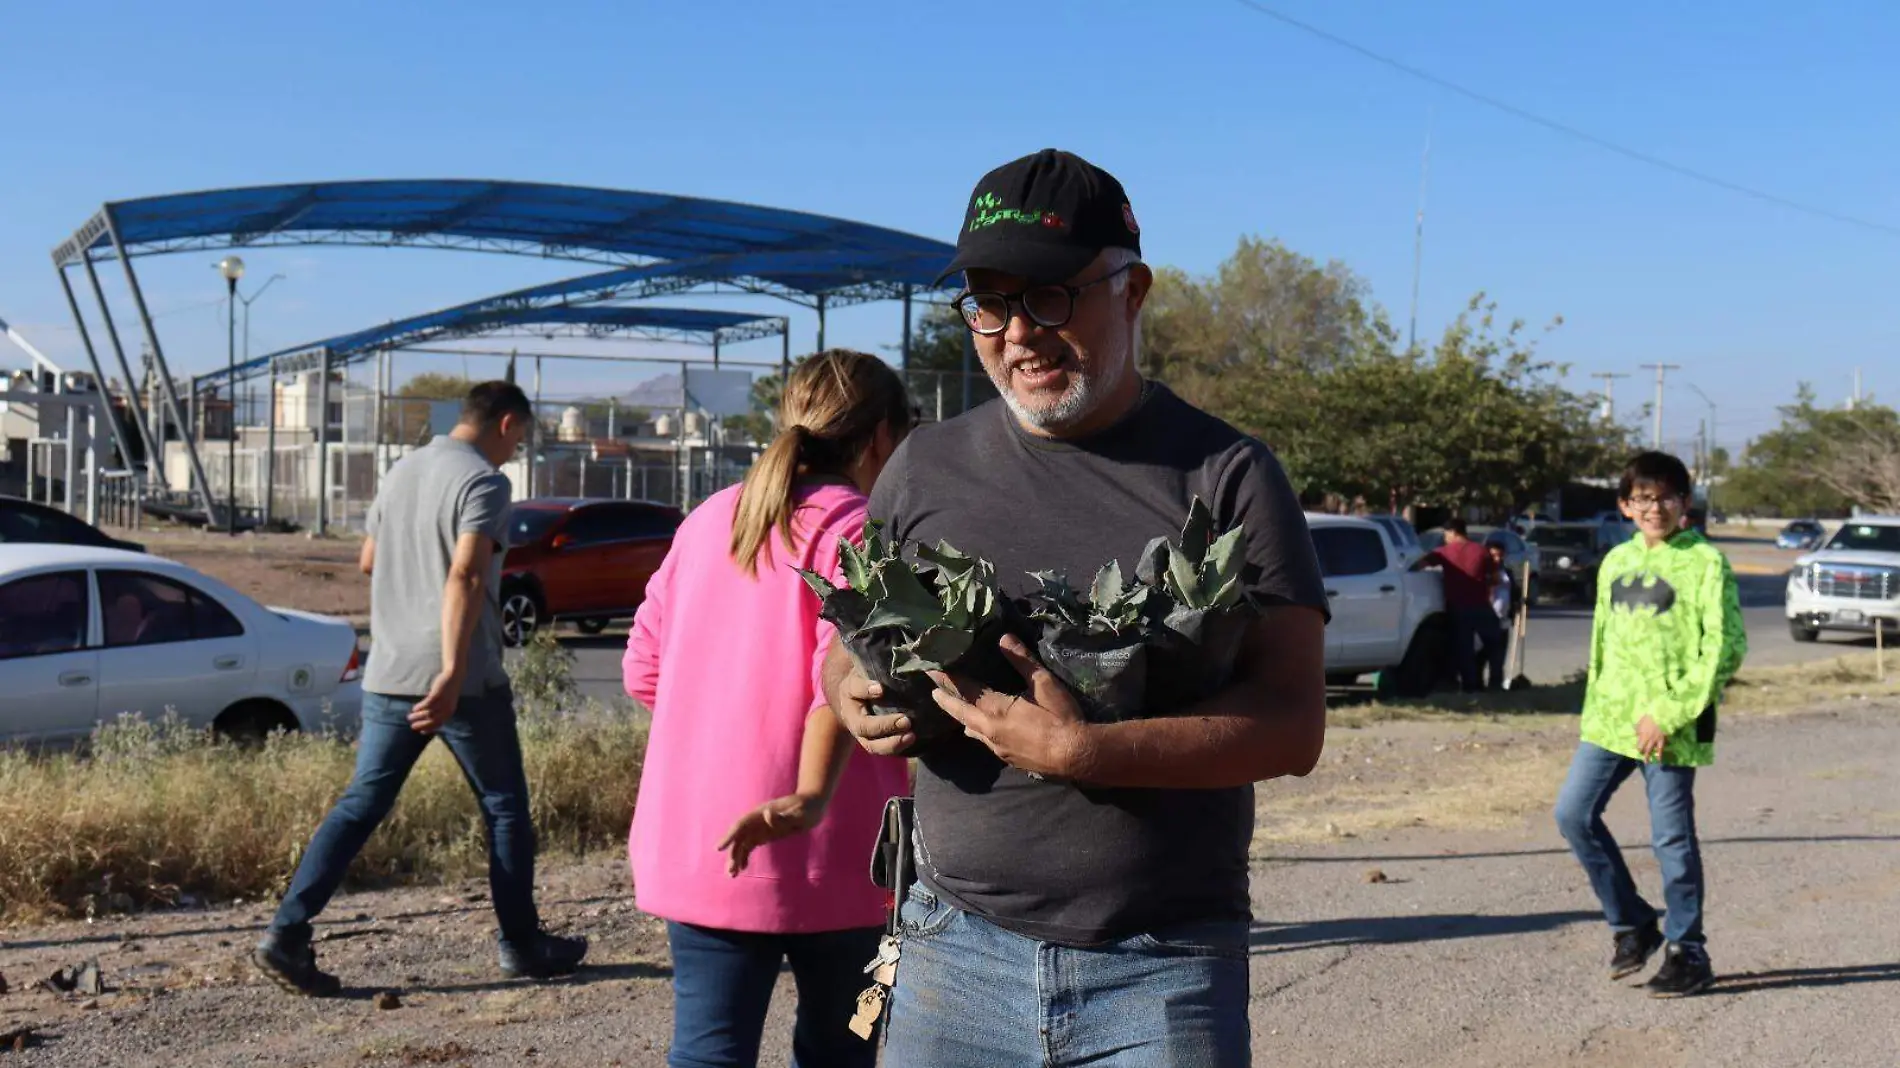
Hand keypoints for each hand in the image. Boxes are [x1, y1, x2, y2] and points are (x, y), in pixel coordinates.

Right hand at [408, 671, 462, 733]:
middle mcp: (447, 709)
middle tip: (412, 726)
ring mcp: (442, 702)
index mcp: (449, 712)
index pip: (439, 724)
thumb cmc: (448, 690)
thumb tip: (428, 718)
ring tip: (410, 717)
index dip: (429, 729)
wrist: (453, 677)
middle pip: (432, 721)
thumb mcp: (446, 703)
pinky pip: (427, 704)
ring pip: (428, 713)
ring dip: (417, 716)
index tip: (421, 732)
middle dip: (421, 725)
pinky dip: (419, 707)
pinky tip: (414, 708)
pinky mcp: (437, 695)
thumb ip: (439, 710)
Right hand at [717, 794, 823, 874]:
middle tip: (730, 871)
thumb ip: (783, 816)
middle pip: (740, 838)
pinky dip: (745, 856)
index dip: (729, 836)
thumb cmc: (806, 806)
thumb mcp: (798, 811)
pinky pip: (750, 846)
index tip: (719, 848)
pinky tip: (742, 868)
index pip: (741, 825)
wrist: (812, 805)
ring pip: (743, 844)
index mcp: (761, 813)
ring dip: (736, 858)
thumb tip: (766, 815)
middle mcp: (757, 820)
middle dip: (733, 854)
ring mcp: (760, 828)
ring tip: (732, 875)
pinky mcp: (765, 834)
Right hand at [833, 669, 917, 756]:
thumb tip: (891, 681)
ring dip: (892, 742)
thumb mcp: (868, 672)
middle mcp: (853, 718)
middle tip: (906, 720)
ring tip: (911, 736)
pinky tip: (912, 739)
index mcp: (849, 693)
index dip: (866, 689)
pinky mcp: (874, 743)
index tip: (881, 688)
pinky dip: (898, 747)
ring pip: (873, 745)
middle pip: (863, 727)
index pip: (855, 689)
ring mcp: (862, 734)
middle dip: (884, 725)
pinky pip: (884, 750)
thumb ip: (878, 671)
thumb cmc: (866, 681)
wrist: (857, 699)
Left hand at [928, 634, 1089, 779]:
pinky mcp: (1007, 758)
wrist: (1075, 756)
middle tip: (932, 691)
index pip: (966, 690)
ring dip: (959, 717)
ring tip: (952, 709)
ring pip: (970, 729)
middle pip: (960, 712)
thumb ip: (1022, 661)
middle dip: (945, 700)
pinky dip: (975, 731)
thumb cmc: (1061, 717)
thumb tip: (1004, 638)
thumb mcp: (1044, 683)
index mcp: (996, 709)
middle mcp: (989, 729)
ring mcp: (997, 747)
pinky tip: (978, 731)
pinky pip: (984, 742)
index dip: (949, 678)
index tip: (933, 669)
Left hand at [1635, 715, 1667, 761]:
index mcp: (1642, 734)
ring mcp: (1655, 740)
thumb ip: (1637, 729)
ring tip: (1647, 762)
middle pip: (1644, 748)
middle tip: (1642, 759)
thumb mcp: (1640, 722)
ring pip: (1651, 750)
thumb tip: (1636, 733)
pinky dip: (1659, 754)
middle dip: (1643, 754)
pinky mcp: (1661, 740)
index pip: (1639, 744)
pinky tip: (1659, 759)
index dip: (1638, 748)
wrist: (1660, 716)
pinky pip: (1660, 748)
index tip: (1638, 750)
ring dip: (1648, 756)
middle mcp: (1648, 739)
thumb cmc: (1648, 718)